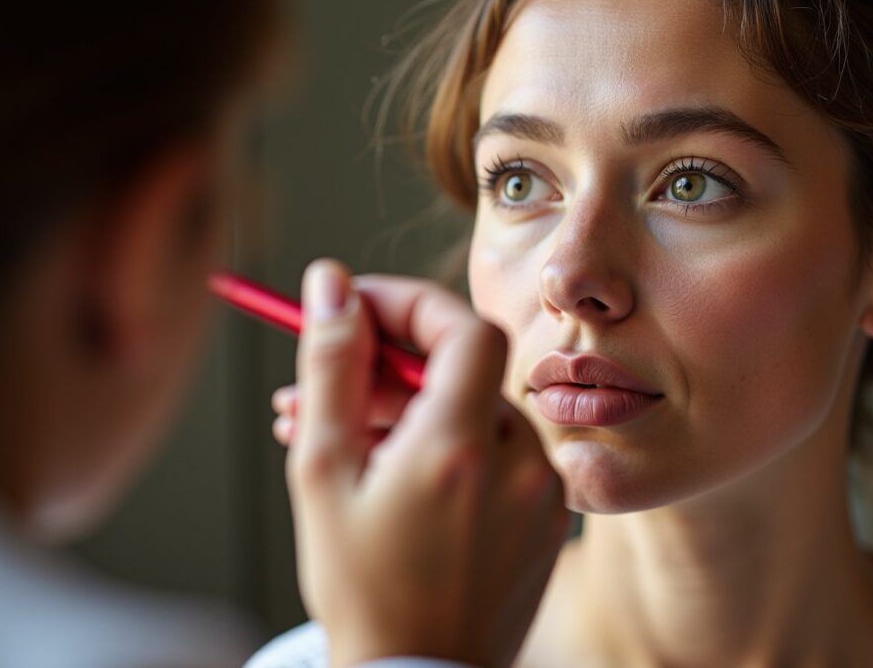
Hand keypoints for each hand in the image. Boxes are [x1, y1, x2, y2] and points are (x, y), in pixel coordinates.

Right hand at [282, 260, 568, 667]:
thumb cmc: (361, 590)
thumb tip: (333, 284)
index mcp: (461, 450)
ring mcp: (542, 494)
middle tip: (329, 382)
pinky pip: (500, 455)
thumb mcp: (323, 473)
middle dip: (392, 362)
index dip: (408, 304)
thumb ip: (333, 368)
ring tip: (339, 435)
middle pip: (465, 370)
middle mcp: (519, 465)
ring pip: (476, 412)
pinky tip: (394, 467)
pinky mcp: (549, 520)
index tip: (357, 307)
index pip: (462, 327)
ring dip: (413, 408)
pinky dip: (450, 446)